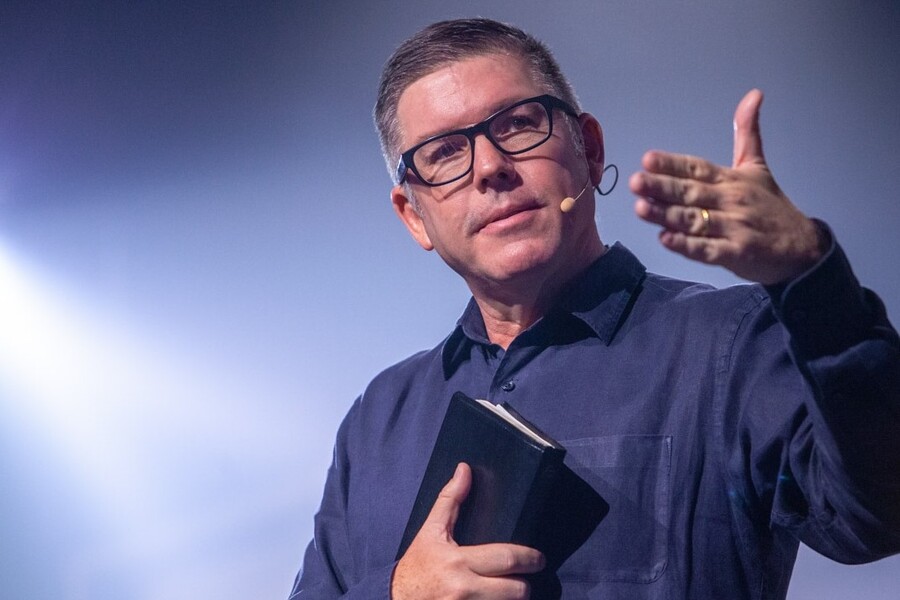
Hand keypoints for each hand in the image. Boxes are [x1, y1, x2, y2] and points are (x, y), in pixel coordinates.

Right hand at [391, 463, 544, 599]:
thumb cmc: (416, 566)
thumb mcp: (431, 532)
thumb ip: (450, 500)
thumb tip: (465, 470)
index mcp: (459, 561)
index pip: (508, 559)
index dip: (530, 558)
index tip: (538, 559)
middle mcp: (464, 589)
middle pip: (517, 590)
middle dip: (526, 584)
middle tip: (526, 578)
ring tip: (510, 592)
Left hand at [629, 89, 824, 284]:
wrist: (803, 247)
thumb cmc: (771, 206)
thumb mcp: (757, 166)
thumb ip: (747, 133)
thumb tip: (753, 94)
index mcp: (731, 178)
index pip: (697, 168)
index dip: (672, 164)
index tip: (648, 159)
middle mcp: (730, 199)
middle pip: (691, 192)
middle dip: (661, 187)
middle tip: (635, 181)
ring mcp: (734, 227)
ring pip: (694, 219)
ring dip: (667, 214)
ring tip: (641, 208)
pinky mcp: (736, 253)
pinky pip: (707, 249)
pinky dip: (687, 245)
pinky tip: (665, 239)